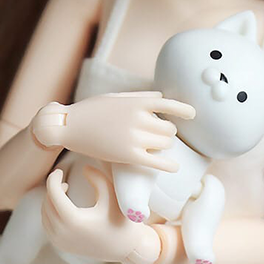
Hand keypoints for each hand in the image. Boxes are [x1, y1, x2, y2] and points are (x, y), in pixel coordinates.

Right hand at [31, 91, 194, 170]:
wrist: (69, 126)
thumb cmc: (92, 110)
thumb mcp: (117, 97)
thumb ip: (140, 97)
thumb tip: (160, 95)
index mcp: (137, 102)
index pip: (168, 104)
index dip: (184, 110)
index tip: (194, 114)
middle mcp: (139, 119)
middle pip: (169, 129)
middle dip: (166, 132)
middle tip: (157, 135)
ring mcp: (134, 137)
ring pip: (165, 143)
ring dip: (163, 145)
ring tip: (153, 146)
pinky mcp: (128, 155)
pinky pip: (156, 161)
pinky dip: (168, 165)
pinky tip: (174, 168)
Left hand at [42, 166, 160, 263]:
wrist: (125, 248)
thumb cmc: (121, 219)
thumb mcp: (111, 194)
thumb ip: (97, 178)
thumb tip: (84, 168)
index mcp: (74, 220)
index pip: (53, 194)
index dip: (54, 179)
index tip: (60, 170)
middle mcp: (63, 233)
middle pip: (47, 203)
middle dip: (52, 188)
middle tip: (62, 178)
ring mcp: (61, 242)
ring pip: (44, 214)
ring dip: (50, 200)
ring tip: (64, 190)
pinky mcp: (62, 246)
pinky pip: (47, 225)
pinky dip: (50, 212)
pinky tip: (62, 204)